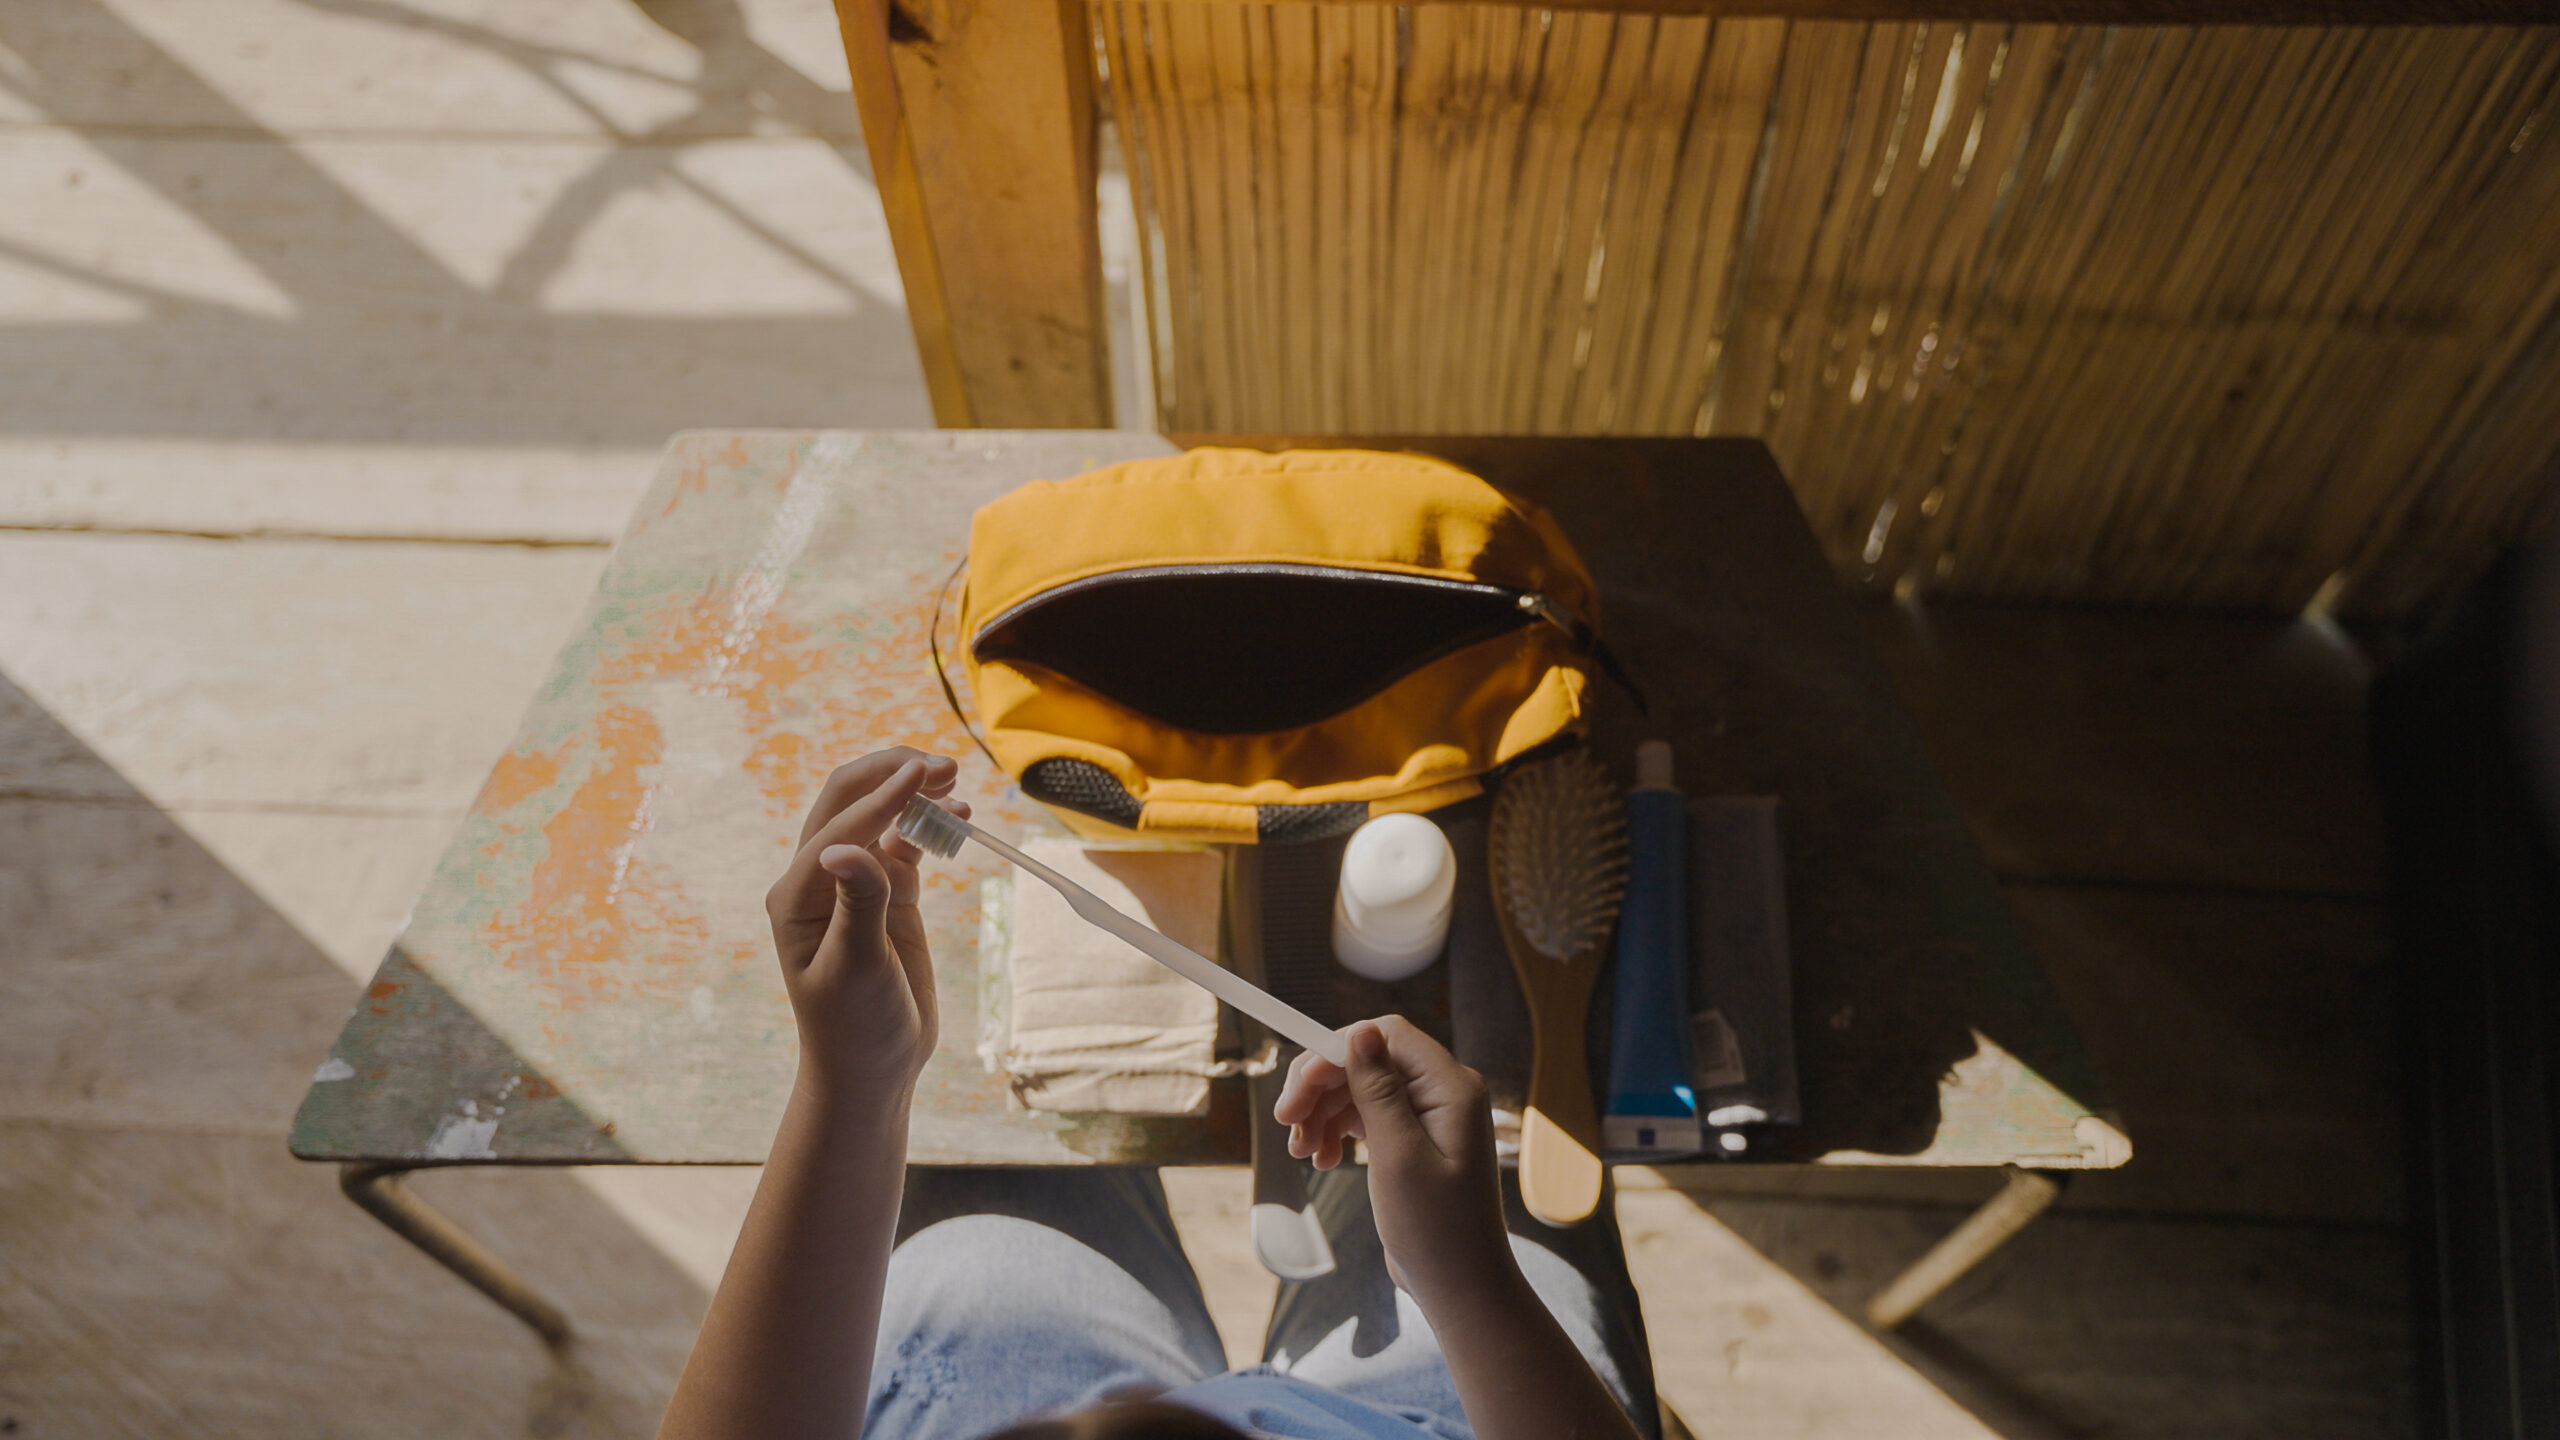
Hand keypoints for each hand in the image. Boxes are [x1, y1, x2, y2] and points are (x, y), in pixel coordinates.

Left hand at [764, 748, 964, 1101]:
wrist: (873, 1066)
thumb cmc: (855, 1026)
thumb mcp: (858, 968)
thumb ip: (859, 904)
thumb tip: (843, 847)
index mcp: (798, 894)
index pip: (840, 827)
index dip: (883, 798)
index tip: (925, 774)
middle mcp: (821, 879)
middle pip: (850, 802)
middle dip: (893, 776)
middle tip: (944, 766)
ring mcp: (857, 884)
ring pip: (882, 818)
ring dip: (915, 796)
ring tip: (956, 784)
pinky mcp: (890, 896)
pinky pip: (909, 845)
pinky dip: (933, 827)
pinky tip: (961, 817)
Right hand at [1274, 1016, 1517, 1306]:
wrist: (1461, 1289)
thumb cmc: (1437, 1229)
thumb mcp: (1399, 1156)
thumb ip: (1379, 1090)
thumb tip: (1360, 1031)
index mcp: (1451, 1087)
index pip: (1385, 1036)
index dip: (1335, 1050)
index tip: (1298, 1088)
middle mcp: (1442, 1093)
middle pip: (1367, 1061)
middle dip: (1321, 1086)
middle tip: (1284, 1121)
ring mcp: (1428, 1118)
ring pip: (1360, 1089)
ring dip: (1323, 1112)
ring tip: (1301, 1152)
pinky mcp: (1413, 1142)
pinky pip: (1367, 1117)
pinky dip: (1337, 1131)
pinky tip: (1320, 1159)